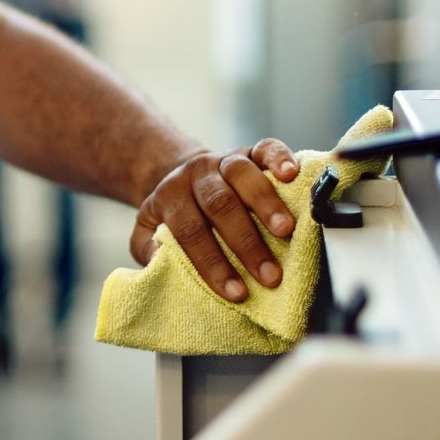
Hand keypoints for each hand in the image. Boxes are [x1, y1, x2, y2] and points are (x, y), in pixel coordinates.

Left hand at [130, 139, 300, 301]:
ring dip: (267, 204)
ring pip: (243, 175)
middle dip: (246, 243)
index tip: (236, 292)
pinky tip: (292, 174)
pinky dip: (280, 157)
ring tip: (286, 232)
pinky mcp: (250, 150)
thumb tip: (160, 261)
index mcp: (171, 195)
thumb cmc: (175, 214)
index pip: (190, 231)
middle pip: (220, 204)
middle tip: (269, 274)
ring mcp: (224, 159)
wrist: (184, 175)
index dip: (212, 263)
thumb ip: (147, 248)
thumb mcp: (147, 232)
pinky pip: (265, 147)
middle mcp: (197, 174)